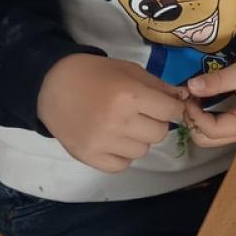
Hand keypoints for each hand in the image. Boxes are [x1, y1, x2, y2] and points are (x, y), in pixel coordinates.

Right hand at [37, 54, 186, 172]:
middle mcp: (118, 121)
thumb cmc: (95, 74)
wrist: (51, 85)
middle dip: (155, 123)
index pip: (171, 112)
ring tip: (123, 126)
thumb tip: (184, 99)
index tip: (165, 106)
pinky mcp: (89, 157)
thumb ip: (159, 86)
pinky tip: (112, 140)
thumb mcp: (130, 70)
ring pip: (143, 151)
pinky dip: (121, 155)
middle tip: (140, 114)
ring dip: (138, 139)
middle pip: (159, 134)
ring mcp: (102, 142)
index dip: (172, 108)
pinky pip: (122, 165)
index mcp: (130, 95)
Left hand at [182, 33, 235, 148]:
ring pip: (209, 135)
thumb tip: (189, 86)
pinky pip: (215, 126)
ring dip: (196, 119)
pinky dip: (204, 116)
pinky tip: (201, 99)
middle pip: (206, 139)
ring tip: (193, 97)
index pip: (210, 130)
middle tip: (189, 97)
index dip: (194, 114)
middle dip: (192, 121)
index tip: (188, 93)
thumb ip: (217, 81)